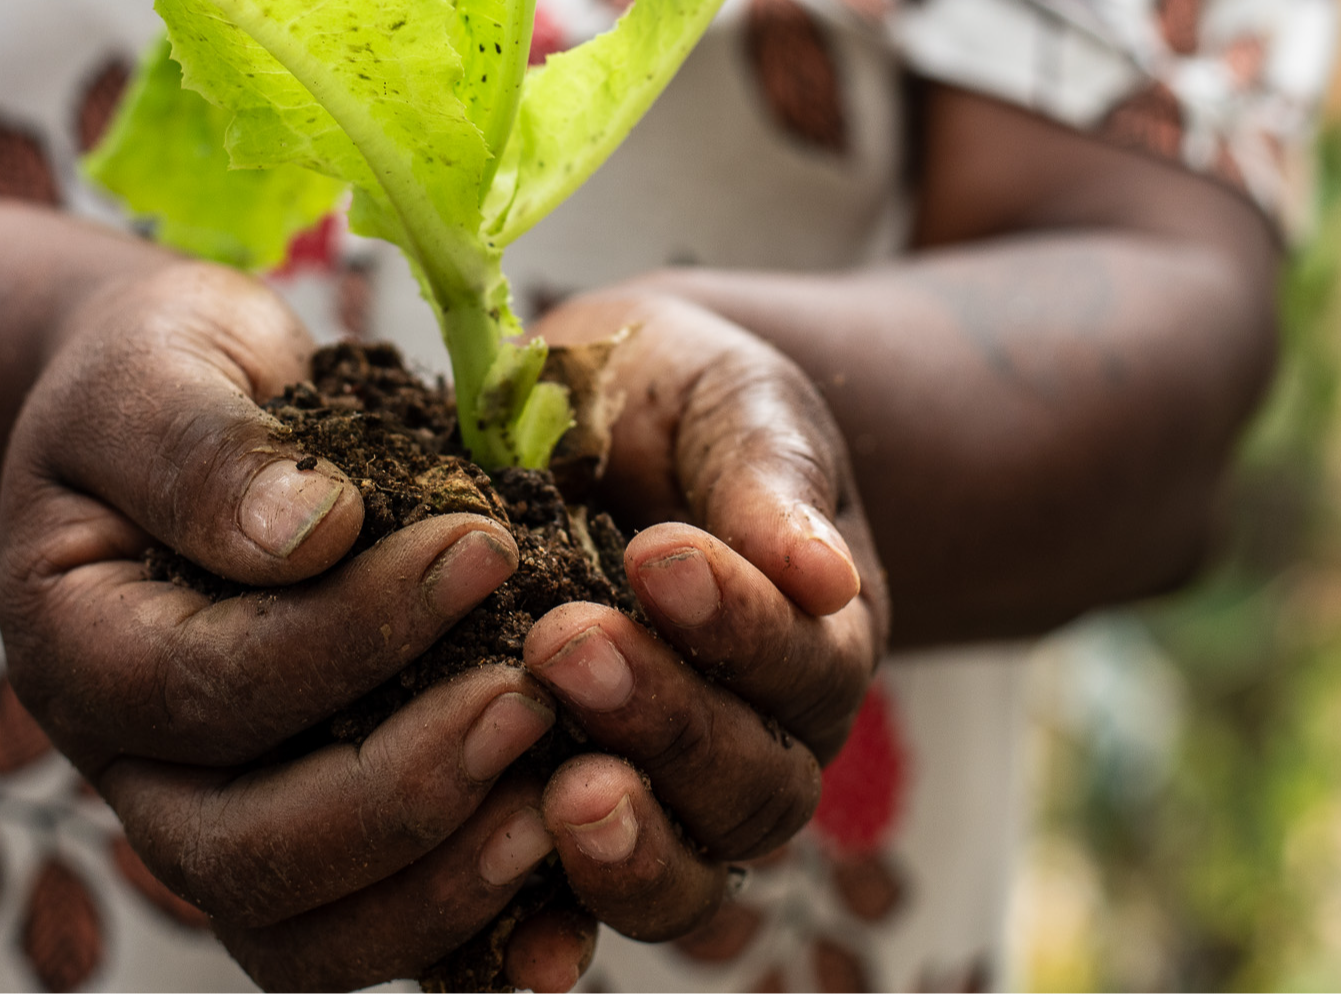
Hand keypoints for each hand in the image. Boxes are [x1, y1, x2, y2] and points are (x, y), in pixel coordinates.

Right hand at [0, 262, 567, 990]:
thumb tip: (306, 536)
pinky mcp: (299, 846)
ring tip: (560, 803)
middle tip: (532, 699)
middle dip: (400, 791)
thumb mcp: (157, 367)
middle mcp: (132, 772)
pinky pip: (365, 934)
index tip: (480, 545)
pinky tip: (565, 880)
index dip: (350, 633)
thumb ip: (204, 448)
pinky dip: (464, 932)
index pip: (208, 687)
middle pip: (245, 854)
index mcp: (77, 652)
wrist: (187, 416)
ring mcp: (210, 825)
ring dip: (437, 888)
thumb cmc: (169, 377)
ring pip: (302, 938)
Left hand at [522, 289, 886, 942]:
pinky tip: (517, 951)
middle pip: (752, 787)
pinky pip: (576, 912)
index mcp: (813, 635)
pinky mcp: (575, 831)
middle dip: (666, 723)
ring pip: (686, 872)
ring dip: (627, 844)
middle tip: (568, 647)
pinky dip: (552, 935)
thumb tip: (823, 573)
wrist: (597, 425)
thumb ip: (768, 475)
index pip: (804, 663)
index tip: (657, 556)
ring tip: (557, 791)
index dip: (738, 625)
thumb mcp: (729, 403)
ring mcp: (672, 800)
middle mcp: (760, 739)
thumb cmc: (674, 401)